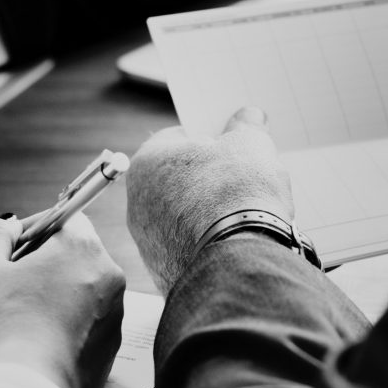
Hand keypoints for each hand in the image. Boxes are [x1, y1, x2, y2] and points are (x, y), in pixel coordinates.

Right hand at [0, 213, 125, 387]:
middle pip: (55, 266)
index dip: (28, 231)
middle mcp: (106, 280)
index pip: (61, 220)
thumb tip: (5, 228)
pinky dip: (40, 333)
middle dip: (11, 279)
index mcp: (83, 248)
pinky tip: (6, 347)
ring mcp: (109, 319)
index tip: (4, 249)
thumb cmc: (6, 327)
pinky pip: (69, 331)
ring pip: (57, 301)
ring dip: (19, 308)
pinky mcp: (104, 353)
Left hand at [126, 107, 293, 293]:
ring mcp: (146, 240)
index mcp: (147, 161)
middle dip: (208, 175)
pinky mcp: (162, 270)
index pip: (177, 137)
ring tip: (243, 211)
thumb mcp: (250, 145)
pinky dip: (207, 242)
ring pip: (181, 215)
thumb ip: (247, 126)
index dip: (208, 137)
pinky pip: (186, 247)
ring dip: (207, 211)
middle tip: (240, 176)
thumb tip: (249, 117)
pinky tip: (234, 239)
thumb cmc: (237, 193)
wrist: (238, 261)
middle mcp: (137, 201)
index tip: (230, 143)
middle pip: (177, 178)